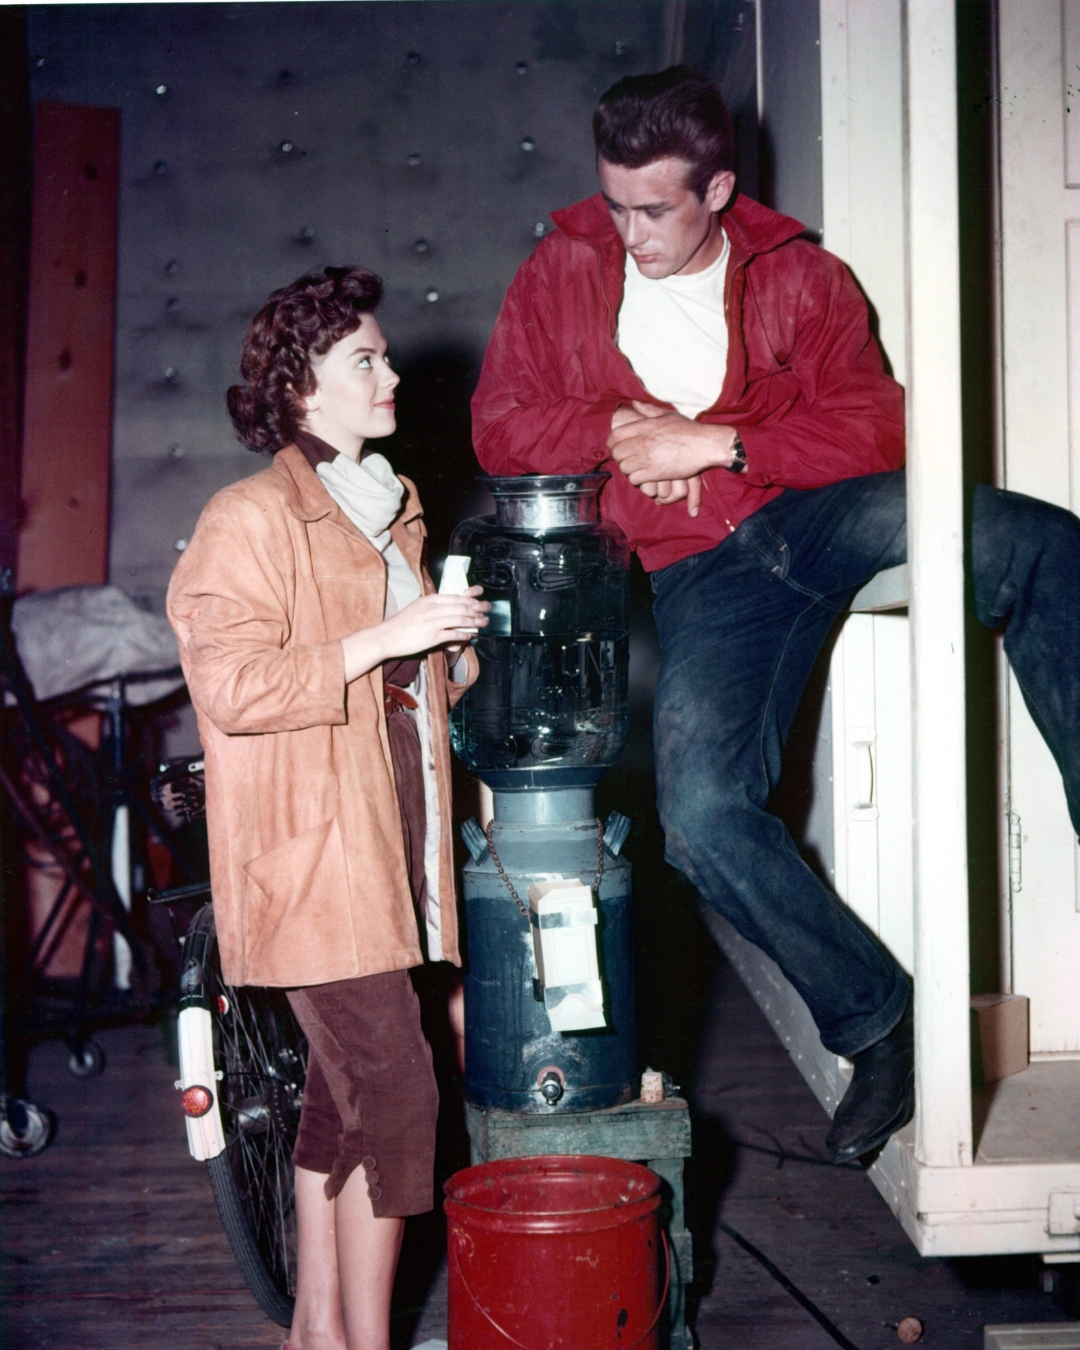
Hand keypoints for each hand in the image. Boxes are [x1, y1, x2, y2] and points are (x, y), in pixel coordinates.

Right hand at [341, 586, 488, 681]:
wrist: (387, 637)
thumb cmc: (402, 624)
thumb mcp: (417, 608)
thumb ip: (433, 606)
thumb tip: (448, 608)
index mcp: (429, 600)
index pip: (455, 597)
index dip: (470, 599)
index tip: (480, 601)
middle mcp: (433, 608)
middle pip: (462, 607)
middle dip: (477, 609)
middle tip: (487, 611)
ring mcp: (433, 622)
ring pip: (461, 619)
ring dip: (475, 621)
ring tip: (483, 623)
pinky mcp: (432, 636)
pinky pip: (454, 634)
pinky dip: (464, 635)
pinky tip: (470, 636)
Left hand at [608, 401, 737, 517]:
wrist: (705, 445)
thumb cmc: (688, 429)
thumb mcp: (667, 415)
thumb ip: (648, 410)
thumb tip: (634, 403)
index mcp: (644, 427)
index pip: (615, 436)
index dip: (611, 444)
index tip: (615, 448)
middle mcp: (643, 442)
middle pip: (617, 453)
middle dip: (620, 457)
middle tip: (627, 459)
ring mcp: (647, 458)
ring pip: (624, 467)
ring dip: (628, 469)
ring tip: (635, 468)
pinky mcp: (654, 473)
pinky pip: (634, 479)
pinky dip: (636, 479)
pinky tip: (643, 476)